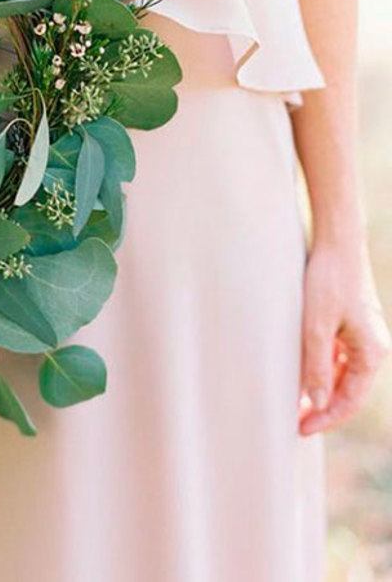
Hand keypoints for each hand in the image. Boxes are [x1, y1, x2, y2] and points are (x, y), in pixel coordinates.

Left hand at [299, 237, 390, 434]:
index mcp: (372, 353)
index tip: (300, 429)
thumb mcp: (316, 326)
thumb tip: (317, 404)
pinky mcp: (352, 323)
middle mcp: (373, 346)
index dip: (325, 418)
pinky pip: (340, 356)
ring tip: (297, 402)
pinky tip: (304, 373)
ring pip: (344, 374)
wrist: (337, 241)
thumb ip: (316, 366)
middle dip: (323, 407)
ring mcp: (364, 335)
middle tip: (295, 421)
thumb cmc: (327, 280)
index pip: (349, 400)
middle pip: (349, 390)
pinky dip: (323, 368)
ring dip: (322, 389)